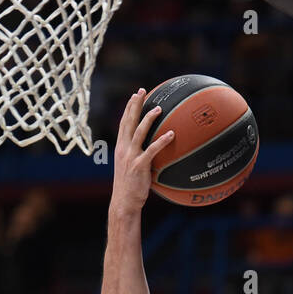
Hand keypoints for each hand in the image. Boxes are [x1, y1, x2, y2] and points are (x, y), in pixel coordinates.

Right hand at [110, 89, 176, 217]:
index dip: (129, 107)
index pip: (124, 123)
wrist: (124, 202)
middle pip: (128, 122)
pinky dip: (161, 141)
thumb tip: (154, 149)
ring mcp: (130, 157)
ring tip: (158, 108)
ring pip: (139, 132)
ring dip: (148, 119)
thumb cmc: (130, 187)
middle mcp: (123, 149)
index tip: (135, 95)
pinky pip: (151, 150)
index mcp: (121, 147)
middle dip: (135, 105)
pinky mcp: (139, 166)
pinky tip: (171, 134)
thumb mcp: (131, 167)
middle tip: (142, 91)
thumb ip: (139, 155)